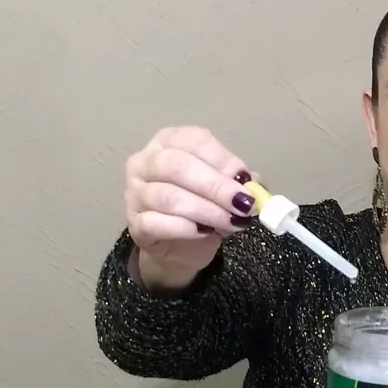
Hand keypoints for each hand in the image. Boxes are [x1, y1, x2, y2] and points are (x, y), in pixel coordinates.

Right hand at [124, 126, 260, 289]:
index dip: (222, 160)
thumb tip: (252, 183)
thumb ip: (237, 182)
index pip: (194, 141)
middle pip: (177, 166)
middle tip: (243, 204)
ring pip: (169, 197)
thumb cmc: (201, 209)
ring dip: (207, 211)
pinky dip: (186, 228)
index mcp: (168, 141)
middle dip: (216, 186)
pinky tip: (204, 232)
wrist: (179, 247)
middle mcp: (144, 161)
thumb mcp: (223, 189)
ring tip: (231, 222)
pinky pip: (157, 223)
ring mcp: (134, 193)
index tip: (245, 180)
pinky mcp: (134, 224)